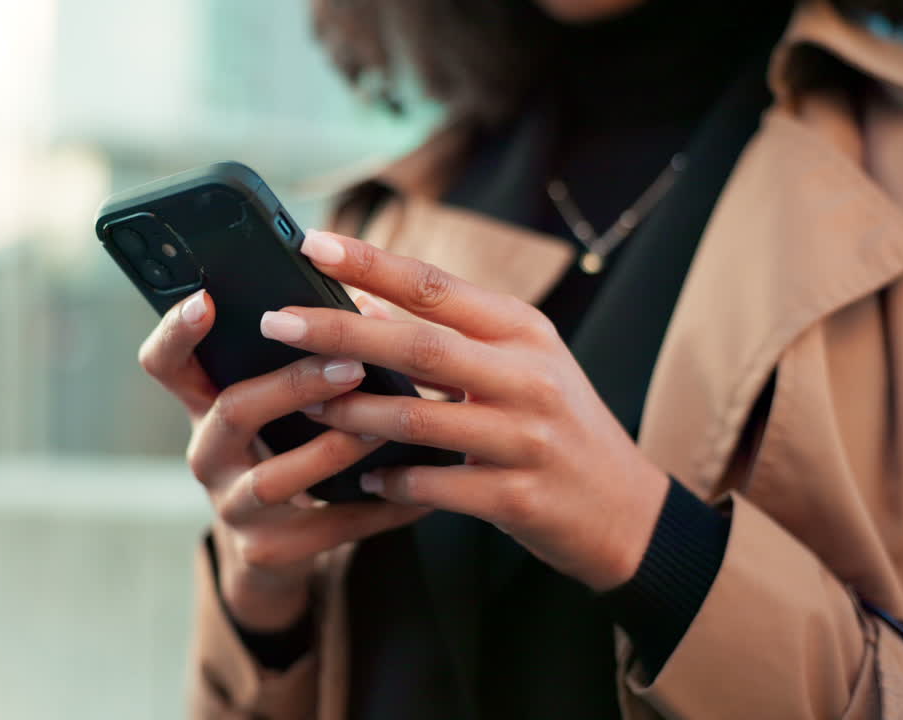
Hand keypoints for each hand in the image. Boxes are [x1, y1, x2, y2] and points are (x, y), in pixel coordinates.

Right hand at [139, 288, 428, 629]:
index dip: (177, 332)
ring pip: (275, 477)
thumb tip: (367, 304)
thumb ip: (305, 356)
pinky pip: (331, 526)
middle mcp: (208, 454)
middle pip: (232, 410)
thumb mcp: (275, 406)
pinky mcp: (269, 550)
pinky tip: (421, 493)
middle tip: (351, 365)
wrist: (272, 552)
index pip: (166, 363)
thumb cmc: (283, 449)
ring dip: (334, 449)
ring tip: (384, 427)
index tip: (205, 299)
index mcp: (204, 405)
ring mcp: (232, 506)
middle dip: (293, 385)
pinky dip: (381, 508)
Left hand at [258, 230, 669, 590]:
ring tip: (302, 406)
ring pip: (417, 419)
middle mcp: (528, 376)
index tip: (313, 242)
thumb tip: (364, 303)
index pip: (436, 284)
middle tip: (276, 322)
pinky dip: (391, 479)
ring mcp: (526, 439)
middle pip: (416, 346)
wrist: (626, 511)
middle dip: (338, 332)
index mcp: (523, 331)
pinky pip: (435, 486)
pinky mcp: (519, 497)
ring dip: (350, 415)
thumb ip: (450, 334)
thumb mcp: (519, 364)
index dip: (371, 262)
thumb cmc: (557, 425)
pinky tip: (362, 477)